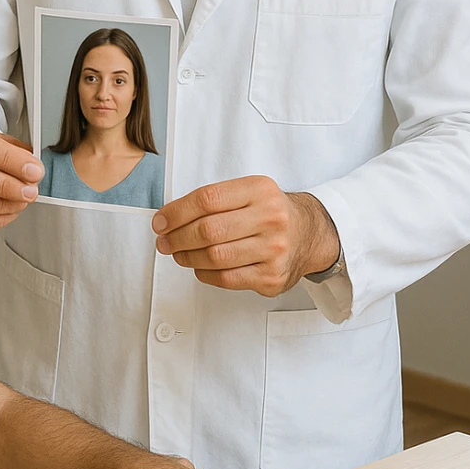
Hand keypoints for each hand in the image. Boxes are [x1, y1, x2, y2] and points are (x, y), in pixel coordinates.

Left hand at [153, 178, 339, 295]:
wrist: (309, 234)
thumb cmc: (269, 212)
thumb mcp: (249, 192)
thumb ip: (213, 201)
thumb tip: (167, 218)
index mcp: (260, 190)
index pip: (207, 199)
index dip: (176, 212)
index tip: (160, 222)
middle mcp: (271, 218)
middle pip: (208, 230)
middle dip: (177, 238)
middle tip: (164, 241)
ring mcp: (274, 249)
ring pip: (215, 257)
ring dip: (187, 257)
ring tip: (178, 253)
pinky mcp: (272, 276)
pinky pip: (226, 278)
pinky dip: (204, 273)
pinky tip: (199, 266)